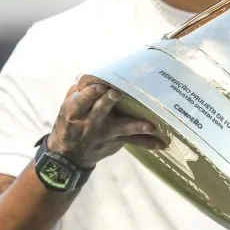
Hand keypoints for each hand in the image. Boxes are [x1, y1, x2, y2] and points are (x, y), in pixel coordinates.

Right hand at [48, 75, 167, 168]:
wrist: (69, 155)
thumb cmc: (70, 122)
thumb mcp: (67, 106)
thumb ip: (80, 91)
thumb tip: (95, 74)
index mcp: (76, 110)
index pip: (83, 99)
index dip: (92, 92)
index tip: (101, 86)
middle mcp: (91, 121)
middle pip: (102, 109)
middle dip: (109, 101)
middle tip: (118, 93)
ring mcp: (106, 132)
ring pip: (123, 127)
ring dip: (137, 126)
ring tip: (151, 126)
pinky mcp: (117, 141)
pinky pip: (133, 141)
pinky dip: (147, 142)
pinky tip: (161, 143)